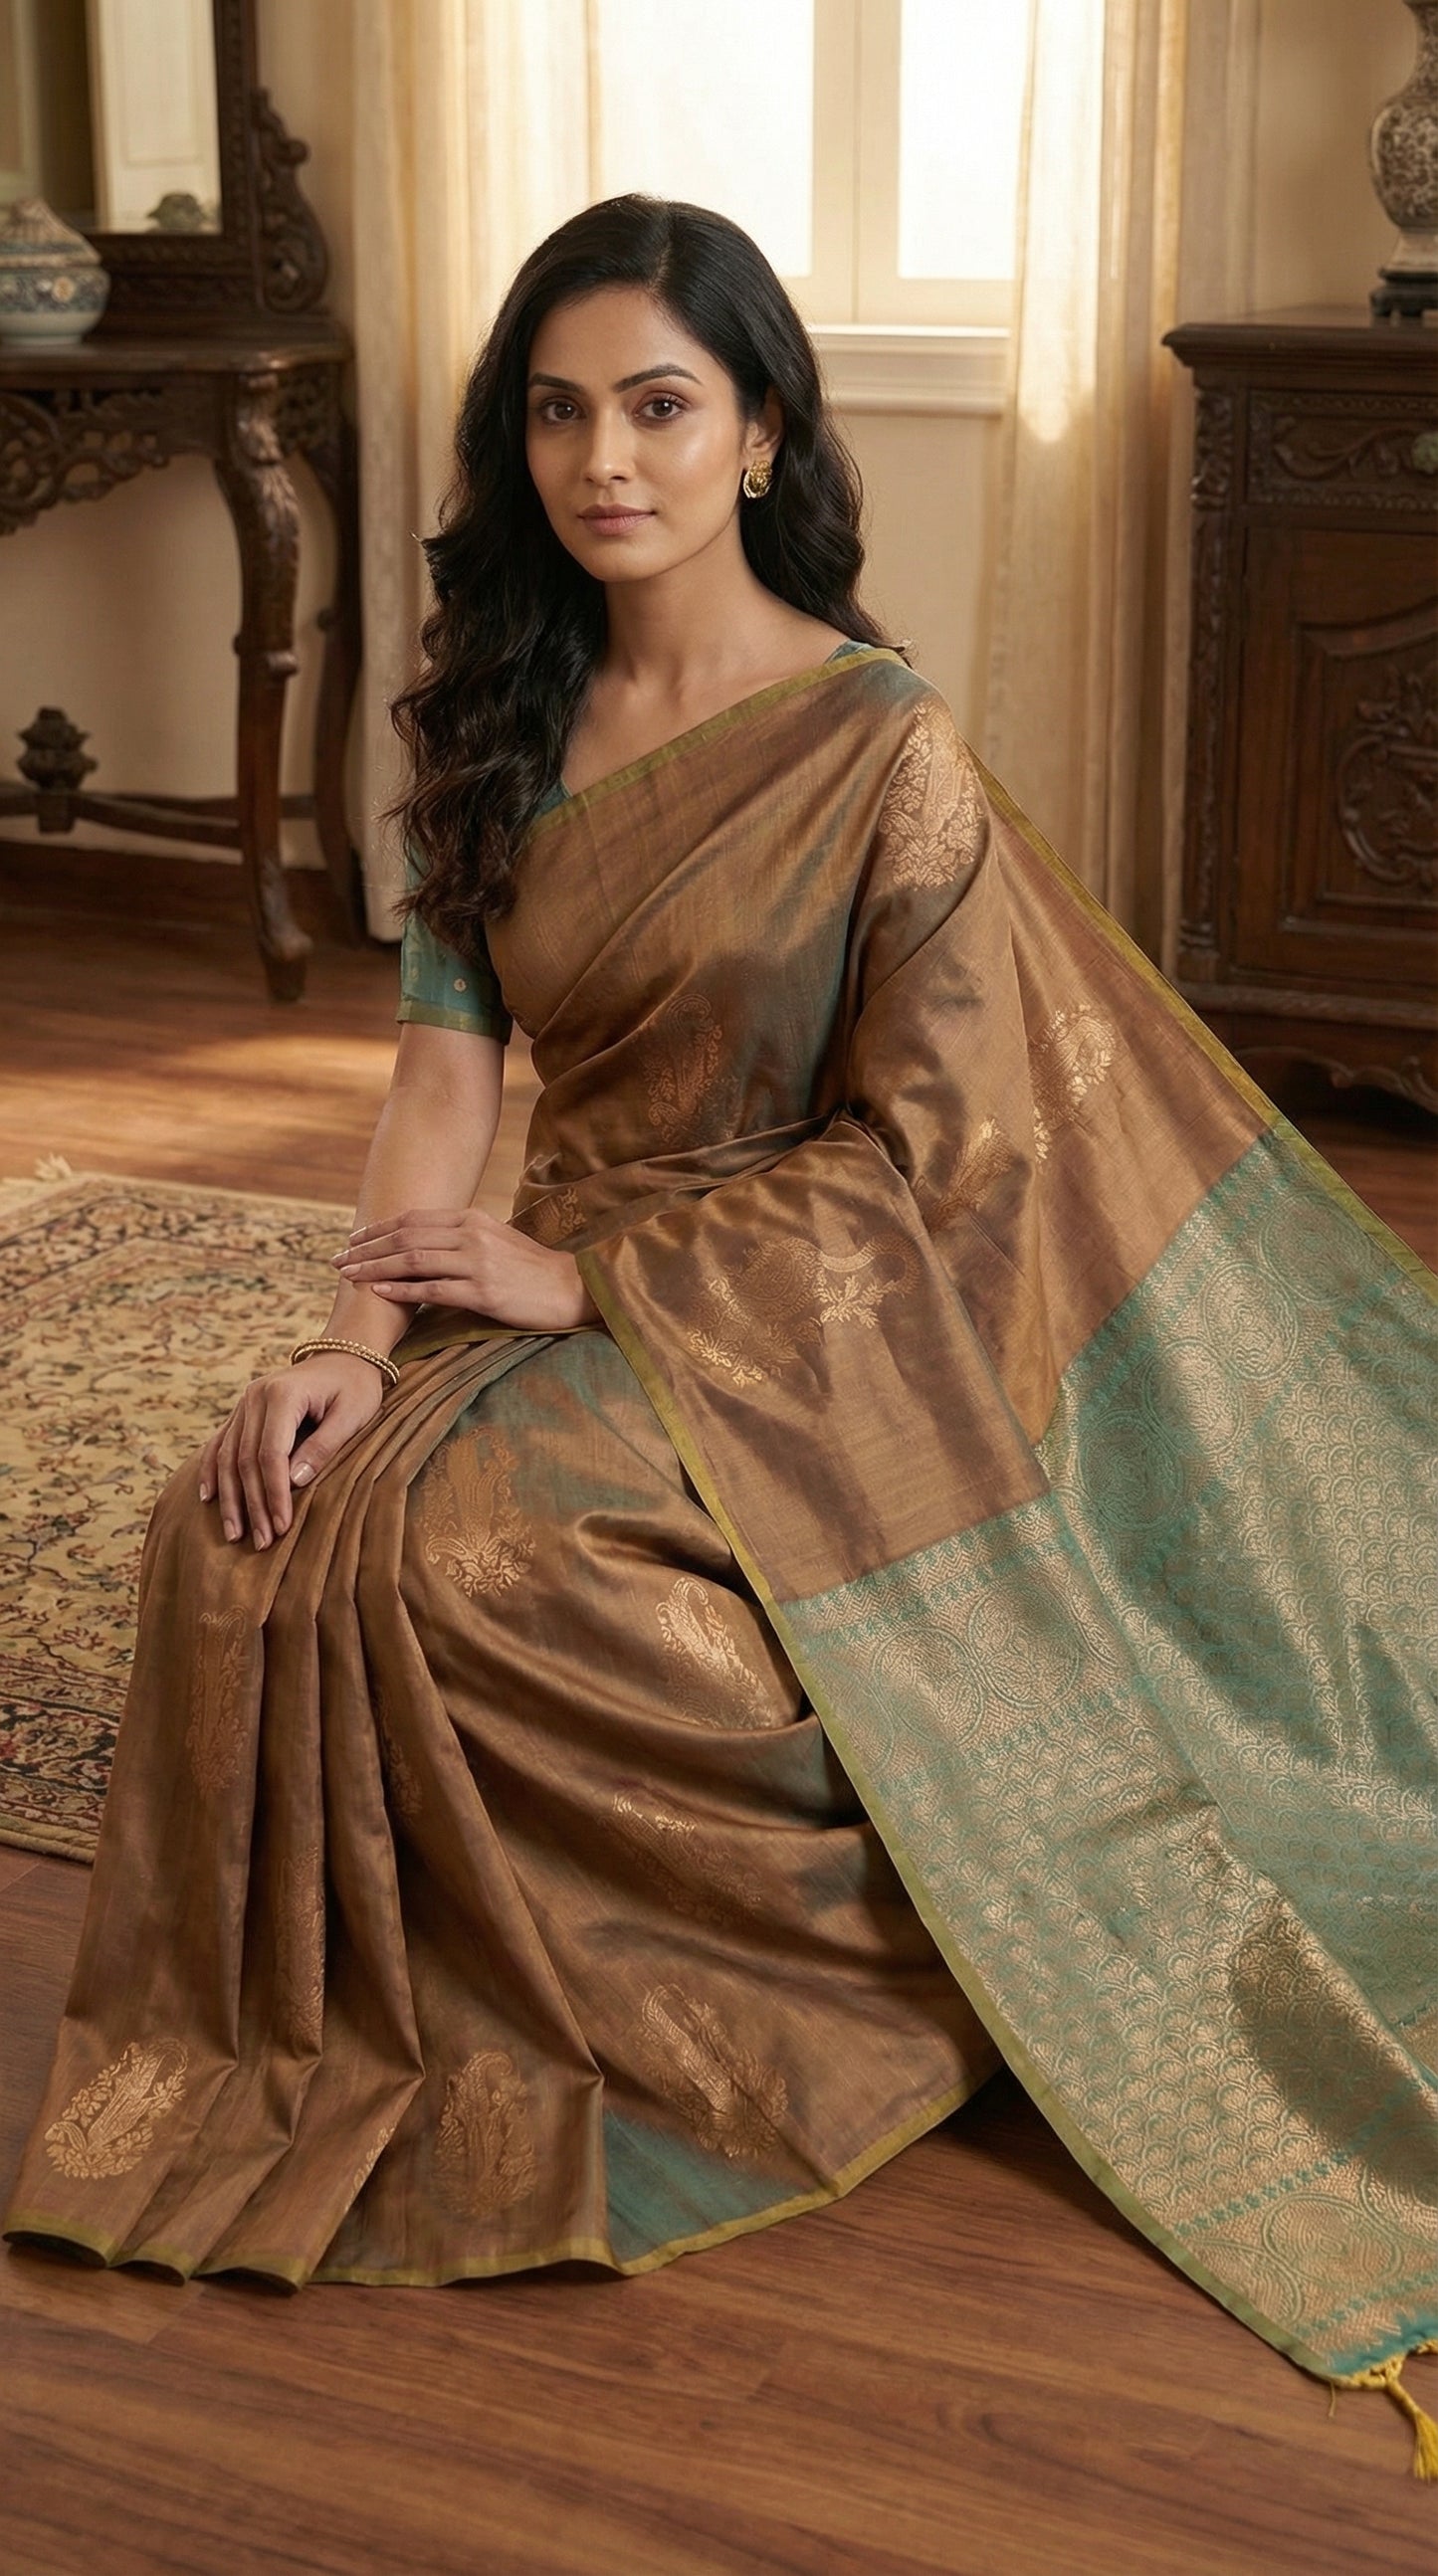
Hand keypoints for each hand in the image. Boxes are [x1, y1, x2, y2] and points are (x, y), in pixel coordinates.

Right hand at [197, 1354, 384, 1548]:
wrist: (344, 1356)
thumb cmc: (355, 1387)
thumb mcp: (353, 1415)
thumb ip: (324, 1446)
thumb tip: (293, 1483)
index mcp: (282, 1395)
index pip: (271, 1454)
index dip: (273, 1493)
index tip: (282, 1526)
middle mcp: (255, 1396)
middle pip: (244, 1460)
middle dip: (253, 1505)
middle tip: (261, 1542)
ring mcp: (244, 1403)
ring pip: (226, 1456)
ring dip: (230, 1498)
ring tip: (234, 1534)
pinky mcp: (242, 1411)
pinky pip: (219, 1444)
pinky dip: (211, 1471)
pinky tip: (209, 1499)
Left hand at [334, 1206, 599, 1330]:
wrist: (571, 1288)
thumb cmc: (531, 1269)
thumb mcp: (495, 1240)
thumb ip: (460, 1237)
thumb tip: (422, 1244)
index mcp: (471, 1218)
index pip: (412, 1219)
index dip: (377, 1230)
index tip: (351, 1242)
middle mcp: (471, 1234)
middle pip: (405, 1237)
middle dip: (366, 1249)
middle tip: (337, 1262)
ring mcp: (477, 1262)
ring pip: (413, 1260)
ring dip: (375, 1269)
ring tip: (348, 1277)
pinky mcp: (484, 1292)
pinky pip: (433, 1289)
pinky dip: (402, 1290)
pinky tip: (379, 1293)